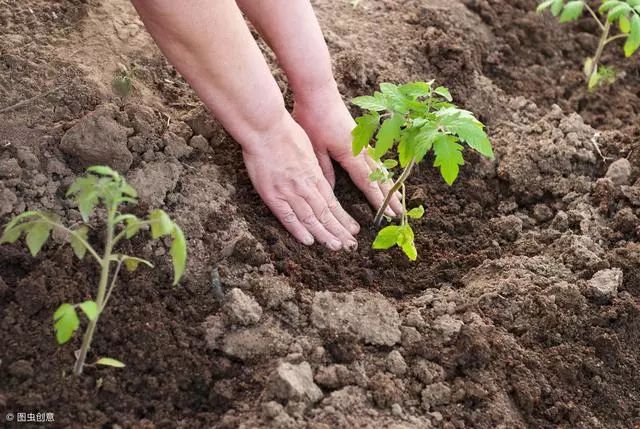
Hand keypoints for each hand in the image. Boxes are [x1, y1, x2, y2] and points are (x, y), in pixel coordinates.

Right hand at [242, 112, 359, 249]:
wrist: (265, 127)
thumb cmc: (285, 132)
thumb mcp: (308, 148)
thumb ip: (314, 167)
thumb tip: (320, 179)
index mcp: (314, 174)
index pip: (332, 202)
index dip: (343, 218)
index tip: (353, 229)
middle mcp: (305, 186)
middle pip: (325, 213)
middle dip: (339, 231)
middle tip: (351, 245)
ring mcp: (289, 191)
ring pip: (310, 218)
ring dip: (324, 234)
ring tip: (336, 247)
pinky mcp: (272, 194)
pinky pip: (287, 216)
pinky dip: (298, 230)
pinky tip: (309, 241)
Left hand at [293, 84, 402, 216]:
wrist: (317, 90)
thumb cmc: (312, 117)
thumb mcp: (314, 147)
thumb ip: (324, 170)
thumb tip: (331, 192)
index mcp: (350, 153)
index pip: (367, 182)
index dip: (377, 199)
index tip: (387, 214)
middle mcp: (360, 149)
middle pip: (378, 176)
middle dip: (389, 195)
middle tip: (400, 212)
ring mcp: (361, 141)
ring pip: (379, 167)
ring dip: (388, 183)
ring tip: (397, 197)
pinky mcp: (359, 135)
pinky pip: (374, 157)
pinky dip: (381, 170)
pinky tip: (383, 174)